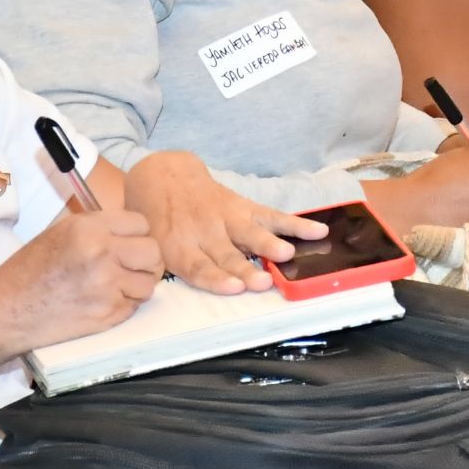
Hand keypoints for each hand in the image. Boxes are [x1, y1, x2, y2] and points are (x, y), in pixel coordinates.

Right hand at [0, 207, 163, 351]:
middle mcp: (102, 253)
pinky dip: (123, 306)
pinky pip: (134, 307)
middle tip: (132, 267)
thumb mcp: (61, 233)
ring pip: (148, 284)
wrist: (8, 309)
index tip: (129, 244)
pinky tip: (100, 302)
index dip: (137, 235)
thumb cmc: (29, 270)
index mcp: (89, 228)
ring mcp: (107, 285)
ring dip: (137, 286)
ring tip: (115, 287)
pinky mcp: (108, 314)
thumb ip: (99, 229)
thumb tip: (132, 232)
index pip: (141, 224)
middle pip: (153, 253)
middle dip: (146, 261)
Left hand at [122, 150, 321, 293]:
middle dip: (246, 270)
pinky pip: (271, 216)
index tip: (234, 288)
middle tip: (262, 282)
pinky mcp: (243, 207)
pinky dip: (294, 224)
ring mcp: (225, 218)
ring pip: (250, 233)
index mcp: (178, 247)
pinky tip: (317, 231)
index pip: (198, 267)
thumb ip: (162, 267)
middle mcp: (203, 233)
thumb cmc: (158, 219)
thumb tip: (166, 292)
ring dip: (269, 244)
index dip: (217, 278)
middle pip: (227, 255)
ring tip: (287, 253)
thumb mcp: (151, 243)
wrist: (162, 176)